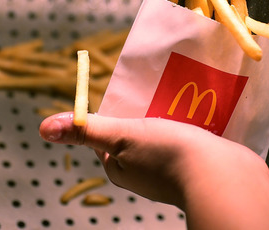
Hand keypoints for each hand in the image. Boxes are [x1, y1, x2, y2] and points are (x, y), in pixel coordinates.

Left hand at [39, 114, 268, 229]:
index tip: (131, 94)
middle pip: (138, 134)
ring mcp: (173, 173)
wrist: (223, 177)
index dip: (118, 112)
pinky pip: (191, 143)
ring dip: (173, 118)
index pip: (110, 135)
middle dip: (148, 112)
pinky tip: (202, 115)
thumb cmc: (169, 155)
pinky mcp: (199, 169)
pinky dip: (193, 129)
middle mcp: (145, 175)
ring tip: (183, 98)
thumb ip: (87, 130)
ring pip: (167, 137)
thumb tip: (45, 127)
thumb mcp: (122, 135)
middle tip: (160, 91)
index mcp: (122, 169)